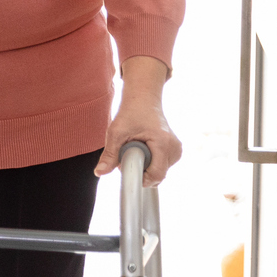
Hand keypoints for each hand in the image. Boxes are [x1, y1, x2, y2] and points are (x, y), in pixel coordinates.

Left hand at [96, 56, 180, 186]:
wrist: (143, 99)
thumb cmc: (131, 111)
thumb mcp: (116, 132)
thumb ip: (109, 154)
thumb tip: (99, 173)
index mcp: (163, 144)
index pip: (156, 175)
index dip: (140, 178)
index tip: (126, 170)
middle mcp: (175, 149)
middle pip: (157, 175)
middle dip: (140, 170)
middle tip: (128, 152)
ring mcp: (177, 150)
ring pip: (159, 172)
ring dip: (145, 166)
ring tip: (137, 147)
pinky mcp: (175, 151)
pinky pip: (161, 166)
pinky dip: (150, 162)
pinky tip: (144, 148)